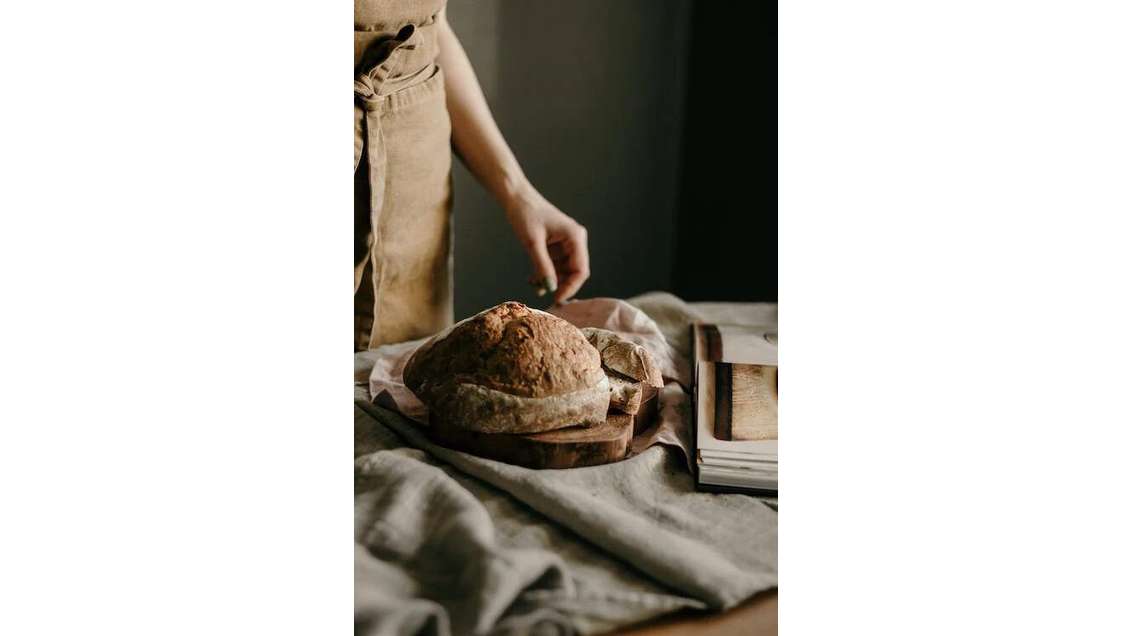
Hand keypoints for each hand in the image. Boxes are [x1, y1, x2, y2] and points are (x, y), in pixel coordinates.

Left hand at [504, 184, 589, 303]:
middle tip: (546, 297)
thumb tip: (551, 288)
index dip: (570, 287)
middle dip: (560, 285)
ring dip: (550, 281)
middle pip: (574, 272)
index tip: (557, 299)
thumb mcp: (532, 243)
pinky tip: (533, 279)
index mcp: (575, 237)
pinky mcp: (556, 246)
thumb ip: (542, 266)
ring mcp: (566, 244)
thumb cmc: (525, 214)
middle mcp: (575, 241)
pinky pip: (555, 266)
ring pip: (564, 271)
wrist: (516, 198)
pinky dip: (545, 274)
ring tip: (534, 285)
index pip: (581, 270)